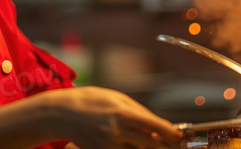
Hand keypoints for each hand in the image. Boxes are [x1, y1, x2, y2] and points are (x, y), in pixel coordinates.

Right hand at [47, 86, 181, 148]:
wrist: (62, 113)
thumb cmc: (92, 100)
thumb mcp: (116, 98)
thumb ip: (138, 111)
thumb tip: (158, 124)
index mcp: (122, 113)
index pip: (154, 126)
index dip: (170, 132)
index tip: (179, 136)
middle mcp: (117, 131)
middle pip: (150, 144)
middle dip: (163, 145)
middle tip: (172, 144)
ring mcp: (108, 145)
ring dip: (148, 148)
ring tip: (152, 143)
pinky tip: (133, 144)